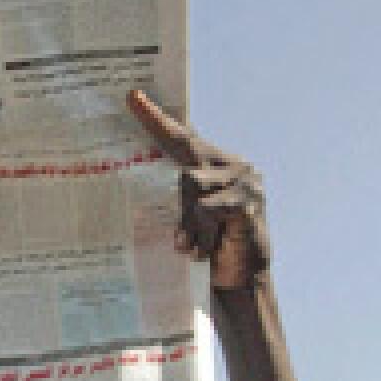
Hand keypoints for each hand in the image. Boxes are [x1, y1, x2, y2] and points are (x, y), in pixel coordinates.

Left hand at [127, 91, 268, 288]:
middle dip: (171, 187)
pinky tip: (202, 249)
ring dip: (187, 220)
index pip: (183, 136)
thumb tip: (136, 191)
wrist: (239, 283)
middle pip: (186, 157)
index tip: (132, 97)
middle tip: (165, 217)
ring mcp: (245, 180)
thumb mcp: (187, 220)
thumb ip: (176, 198)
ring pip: (192, 183)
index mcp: (215, 165)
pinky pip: (209, 206)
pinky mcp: (248, 201)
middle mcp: (232, 165)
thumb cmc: (209, 250)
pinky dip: (201, 229)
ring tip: (190, 247)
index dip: (157, 118)